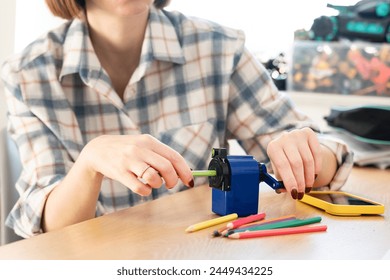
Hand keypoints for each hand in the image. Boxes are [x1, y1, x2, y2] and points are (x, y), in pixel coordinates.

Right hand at [79, 134, 193, 195]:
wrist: (98, 150)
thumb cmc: (127, 150)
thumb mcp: (143, 145)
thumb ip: (160, 156)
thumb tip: (182, 172)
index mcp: (149, 141)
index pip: (174, 157)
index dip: (185, 171)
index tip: (189, 181)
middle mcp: (140, 149)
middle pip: (167, 168)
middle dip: (173, 180)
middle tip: (170, 185)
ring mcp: (129, 160)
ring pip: (153, 178)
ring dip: (157, 185)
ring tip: (153, 183)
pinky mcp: (119, 172)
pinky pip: (139, 187)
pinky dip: (145, 191)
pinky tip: (143, 187)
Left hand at [267, 127, 321, 199]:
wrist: (291, 143)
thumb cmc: (283, 160)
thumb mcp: (279, 169)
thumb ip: (281, 180)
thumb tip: (284, 190)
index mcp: (273, 147)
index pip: (283, 165)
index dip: (290, 181)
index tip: (294, 193)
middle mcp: (284, 138)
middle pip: (296, 163)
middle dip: (301, 181)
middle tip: (302, 193)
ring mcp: (297, 134)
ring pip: (308, 160)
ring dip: (309, 177)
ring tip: (308, 187)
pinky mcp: (308, 133)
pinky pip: (317, 153)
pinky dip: (317, 167)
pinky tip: (314, 176)